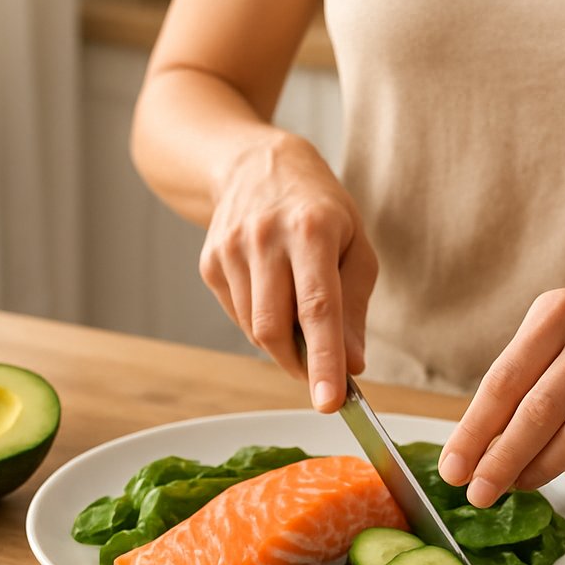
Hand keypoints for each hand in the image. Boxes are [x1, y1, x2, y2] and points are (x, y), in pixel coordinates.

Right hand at [200, 133, 378, 411]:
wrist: (254, 163)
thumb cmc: (319, 208)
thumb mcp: (355, 243)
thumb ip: (355, 305)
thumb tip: (353, 363)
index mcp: (311, 229)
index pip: (317, 308)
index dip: (324, 360)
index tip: (330, 401)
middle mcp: (265, 238)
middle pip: (276, 328)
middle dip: (301, 365)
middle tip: (323, 378)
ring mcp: (230, 250)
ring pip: (255, 329)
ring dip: (283, 345)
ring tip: (302, 323)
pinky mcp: (209, 263)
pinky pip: (238, 316)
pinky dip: (261, 324)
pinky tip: (274, 297)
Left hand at [438, 273, 564, 506]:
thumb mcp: (553, 329)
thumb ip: (518, 379)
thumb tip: (477, 447)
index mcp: (556, 313)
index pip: (504, 381)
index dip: (474, 431)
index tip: (452, 470)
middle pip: (540, 410)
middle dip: (503, 460)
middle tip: (480, 494)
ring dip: (544, 468)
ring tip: (520, 485)